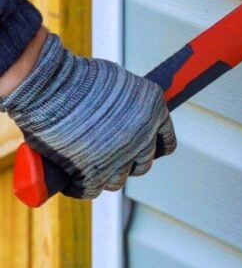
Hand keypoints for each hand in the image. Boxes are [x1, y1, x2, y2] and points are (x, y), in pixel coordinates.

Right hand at [0, 32, 174, 198]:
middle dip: (128, 162)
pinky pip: (92, 189)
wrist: (49, 86)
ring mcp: (121, 156)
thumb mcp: (118, 82)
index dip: (152, 147)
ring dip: (106, 176)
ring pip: (119, 180)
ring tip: (89, 167)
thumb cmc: (77, 77)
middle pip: (143, 163)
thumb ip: (129, 102)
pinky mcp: (94, 173)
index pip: (165, 142)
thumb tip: (125, 116)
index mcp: (155, 110)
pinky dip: (81, 188)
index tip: (141, 150)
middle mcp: (144, 135)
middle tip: (109, 157)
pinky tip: (73, 182)